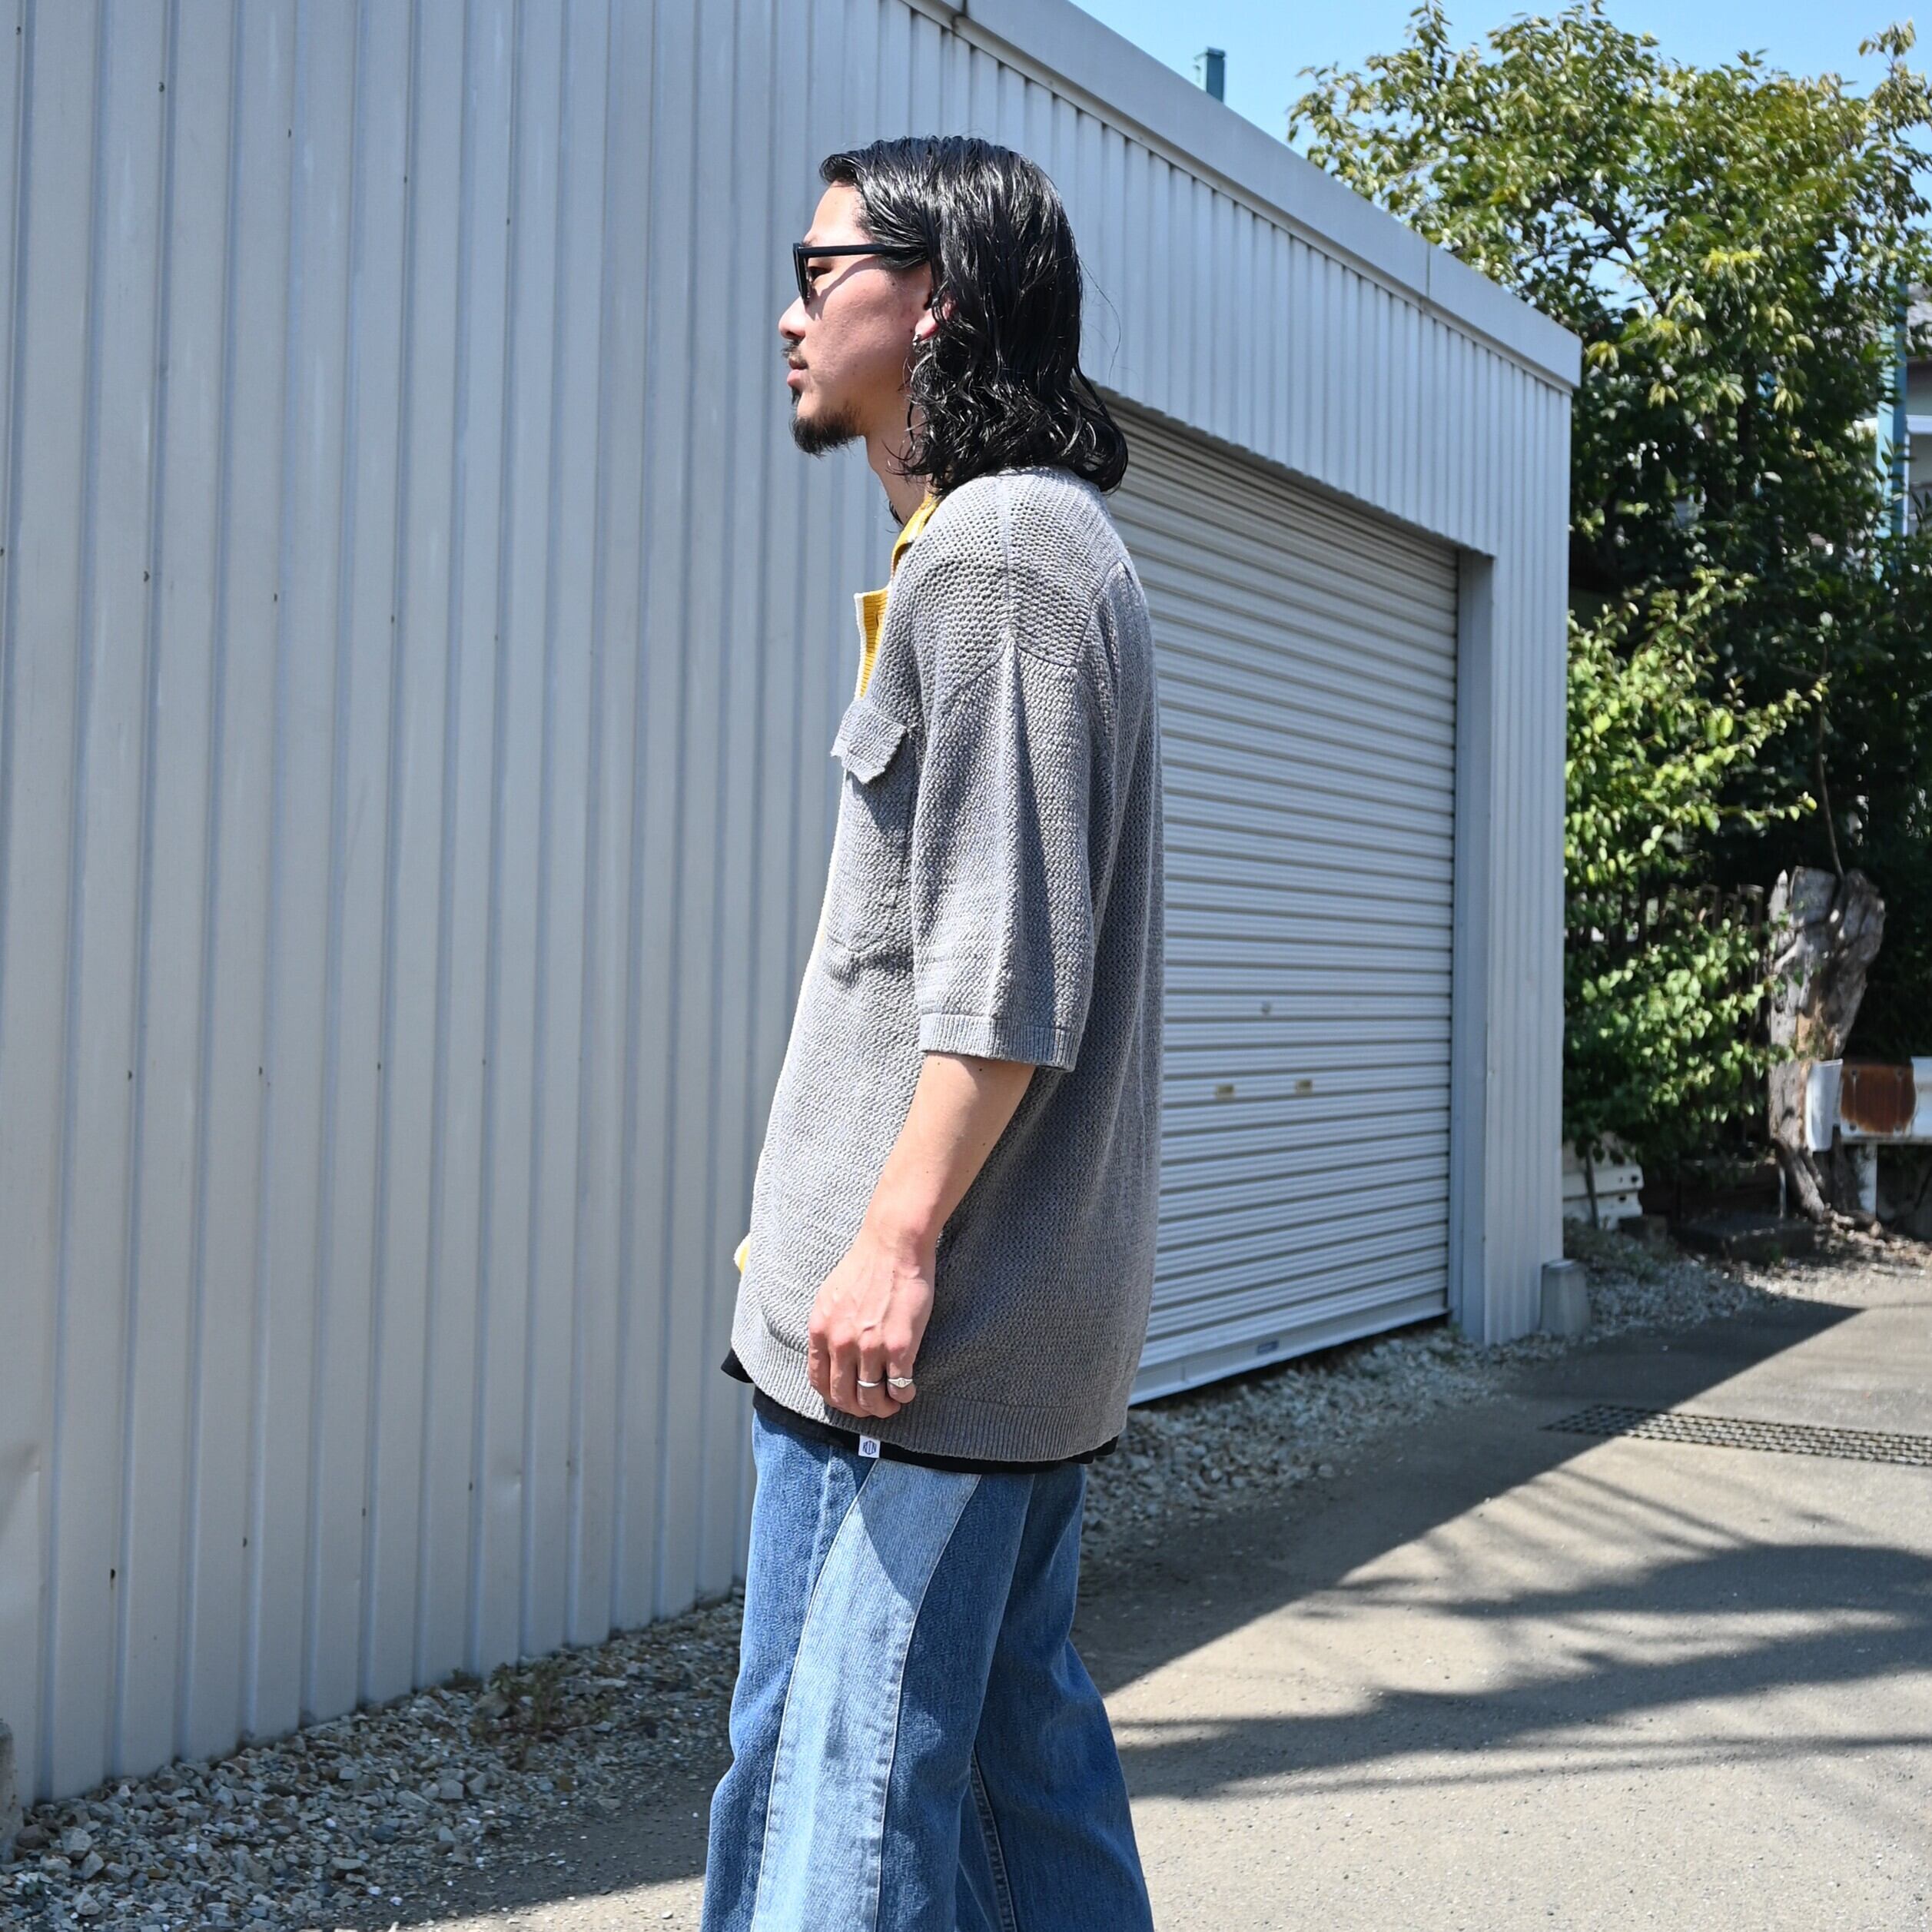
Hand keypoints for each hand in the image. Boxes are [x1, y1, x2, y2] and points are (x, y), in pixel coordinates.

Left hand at [806, 1219, 933, 1421]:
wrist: (894, 1245)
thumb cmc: (865, 1265)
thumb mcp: (830, 1296)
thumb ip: (827, 1327)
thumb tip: (830, 1354)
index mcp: (821, 1330)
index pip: (819, 1382)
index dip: (834, 1398)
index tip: (847, 1399)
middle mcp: (841, 1343)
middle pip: (843, 1397)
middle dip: (858, 1410)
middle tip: (873, 1407)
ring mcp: (870, 1347)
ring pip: (871, 1398)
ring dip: (883, 1408)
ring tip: (892, 1403)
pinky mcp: (899, 1346)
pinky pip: (899, 1386)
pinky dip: (904, 1395)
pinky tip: (908, 1390)